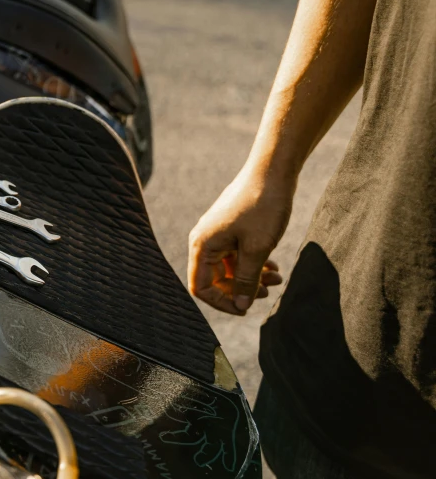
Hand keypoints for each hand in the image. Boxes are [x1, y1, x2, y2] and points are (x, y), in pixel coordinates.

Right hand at [188, 168, 292, 314]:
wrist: (273, 171)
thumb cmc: (262, 207)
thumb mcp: (257, 249)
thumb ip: (246, 281)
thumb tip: (240, 306)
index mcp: (202, 246)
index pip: (201, 287)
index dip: (221, 302)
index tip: (246, 308)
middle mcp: (205, 240)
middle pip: (215, 279)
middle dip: (241, 290)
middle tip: (268, 292)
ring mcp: (218, 233)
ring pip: (229, 268)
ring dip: (251, 278)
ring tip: (276, 280)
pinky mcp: (231, 228)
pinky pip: (237, 255)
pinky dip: (254, 264)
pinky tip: (273, 267)